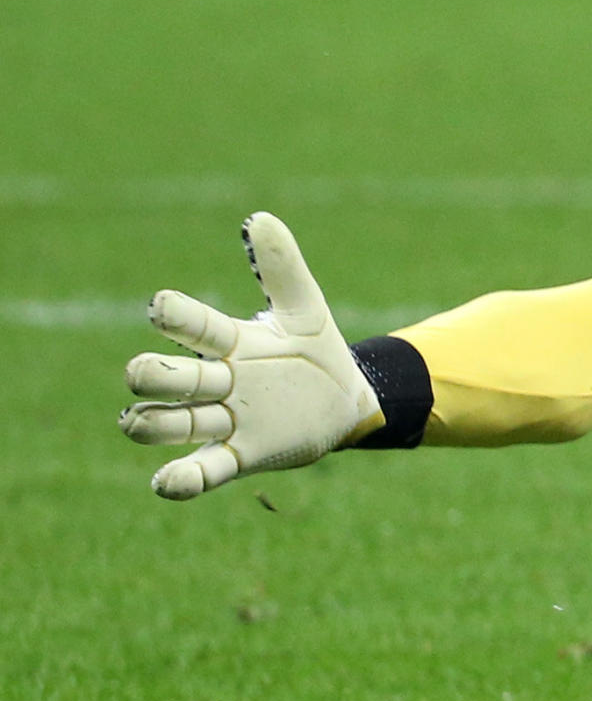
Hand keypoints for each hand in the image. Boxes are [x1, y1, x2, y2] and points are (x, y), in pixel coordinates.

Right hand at [121, 214, 381, 500]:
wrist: (346, 400)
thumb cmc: (315, 351)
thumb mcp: (306, 309)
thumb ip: (283, 268)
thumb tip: (260, 218)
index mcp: (231, 342)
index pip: (194, 326)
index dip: (176, 317)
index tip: (161, 305)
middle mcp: (218, 382)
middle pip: (168, 379)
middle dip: (151, 377)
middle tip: (142, 374)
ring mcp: (225, 421)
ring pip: (172, 425)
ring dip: (152, 425)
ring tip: (137, 421)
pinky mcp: (241, 456)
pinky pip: (204, 471)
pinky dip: (182, 479)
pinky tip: (165, 482)